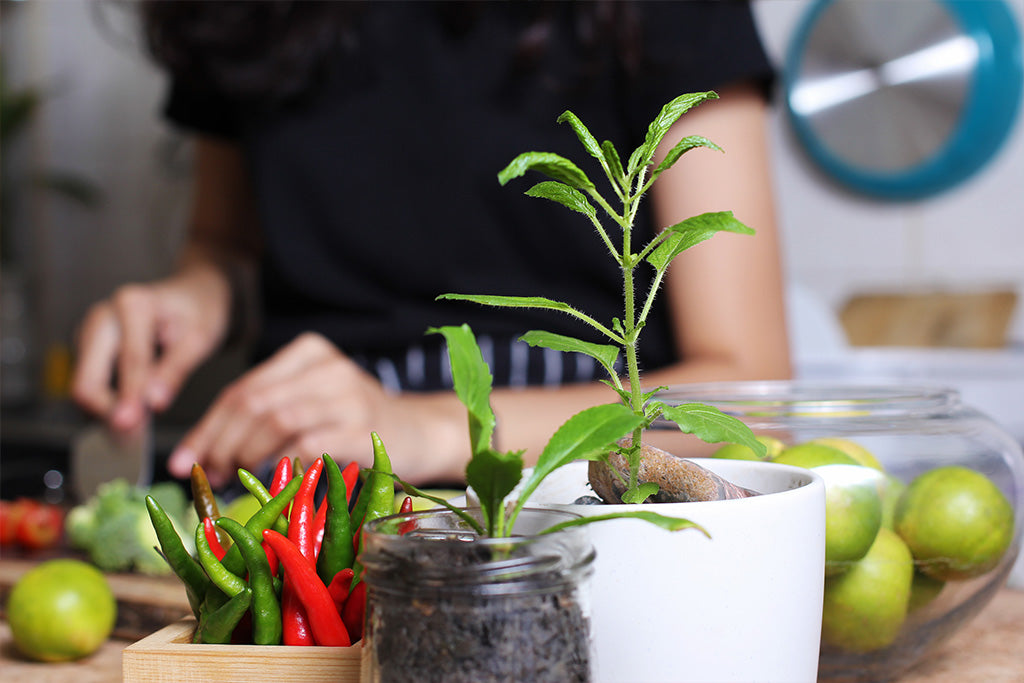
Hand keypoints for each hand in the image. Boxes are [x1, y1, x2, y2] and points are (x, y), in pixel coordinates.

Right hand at [71, 266, 231, 432]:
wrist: (191, 296)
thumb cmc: (199, 313)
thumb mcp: (199, 339)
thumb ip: (174, 370)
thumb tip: (153, 404)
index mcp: (133, 305)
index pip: (127, 363)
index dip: (130, 399)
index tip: (133, 428)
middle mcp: (102, 316)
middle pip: (87, 380)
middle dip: (108, 412)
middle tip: (134, 436)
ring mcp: (91, 332)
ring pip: (85, 386)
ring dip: (106, 411)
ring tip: (138, 428)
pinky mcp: (90, 348)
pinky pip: (90, 383)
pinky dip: (107, 403)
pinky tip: (132, 413)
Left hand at [167, 332, 467, 487]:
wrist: (425, 432)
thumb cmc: (360, 425)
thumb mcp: (314, 405)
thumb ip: (267, 417)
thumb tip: (205, 454)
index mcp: (309, 353)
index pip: (244, 388)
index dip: (207, 427)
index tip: (184, 460)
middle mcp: (328, 367)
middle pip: (253, 402)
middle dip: (219, 442)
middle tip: (207, 474)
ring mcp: (348, 395)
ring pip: (274, 419)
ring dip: (244, 454)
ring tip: (234, 477)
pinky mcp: (362, 427)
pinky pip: (306, 444)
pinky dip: (281, 464)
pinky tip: (272, 479)